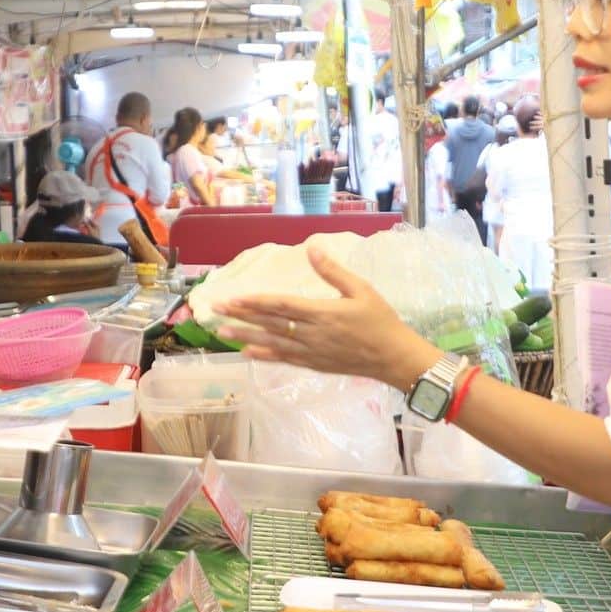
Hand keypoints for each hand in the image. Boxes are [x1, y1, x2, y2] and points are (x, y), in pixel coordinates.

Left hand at [213, 246, 439, 390]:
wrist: (394, 358)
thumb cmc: (380, 321)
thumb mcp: (361, 290)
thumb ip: (333, 271)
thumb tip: (312, 247)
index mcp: (323, 313)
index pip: (282, 306)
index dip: (256, 302)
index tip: (235, 298)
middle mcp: (312, 334)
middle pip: (271, 323)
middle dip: (242, 317)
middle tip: (216, 311)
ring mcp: (311, 352)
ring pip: (273, 343)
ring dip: (246, 337)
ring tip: (223, 333)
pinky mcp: (314, 364)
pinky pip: (284, 359)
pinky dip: (265, 355)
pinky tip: (248, 352)